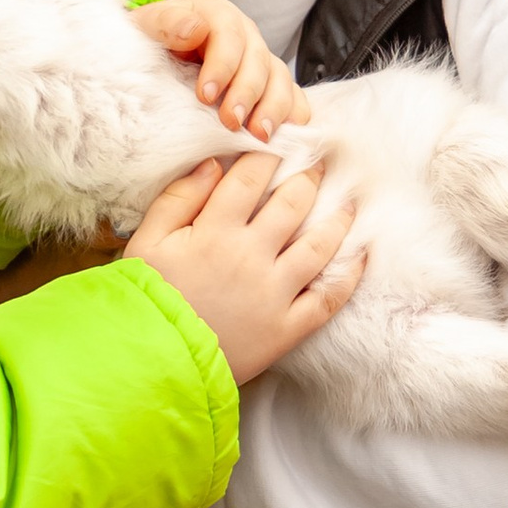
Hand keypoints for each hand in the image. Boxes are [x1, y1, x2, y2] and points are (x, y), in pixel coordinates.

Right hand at [125, 152, 362, 383]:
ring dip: (339, 219)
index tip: (281, 141)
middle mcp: (252, 257)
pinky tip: (361, 257)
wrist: (151, 365)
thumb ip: (178, 198)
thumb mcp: (146, 243)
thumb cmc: (146, 300)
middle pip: (293, 204)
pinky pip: (328, 299)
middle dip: (310, 177)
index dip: (269, 154)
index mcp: (215, 232)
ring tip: (349, 202)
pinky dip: (349, 276)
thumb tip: (213, 163)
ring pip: (320, 245)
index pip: (251, 178)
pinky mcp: (287, 328)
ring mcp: (274, 294)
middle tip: (321, 162)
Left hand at [131, 0, 301, 141]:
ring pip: (281, 79)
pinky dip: (293, 116)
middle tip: (231, 121)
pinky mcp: (272, 86)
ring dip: (273, 109)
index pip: (229, 36)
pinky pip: (294, 98)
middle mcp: (246, 36)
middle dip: (247, 93)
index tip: (205, 96)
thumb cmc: (153, 45)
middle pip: (258, 60)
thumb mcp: (149, 28)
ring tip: (259, 135)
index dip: (222, 66)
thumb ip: (167, 23)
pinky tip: (283, 136)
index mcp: (218, 16)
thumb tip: (194, 29)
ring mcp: (262, 61)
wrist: (161, 60)